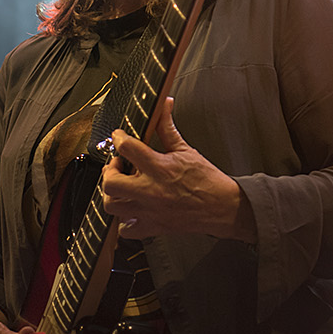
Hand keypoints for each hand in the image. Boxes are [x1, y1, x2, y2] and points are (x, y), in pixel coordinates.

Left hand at [102, 96, 256, 241]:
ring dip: (113, 194)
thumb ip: (168, 128)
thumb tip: (164, 104)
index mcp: (161, 168)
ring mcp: (150, 211)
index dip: (119, 138)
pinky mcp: (153, 227)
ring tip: (122, 186)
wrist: (223, 207)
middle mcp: (151, 191)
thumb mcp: (186, 150)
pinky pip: (126, 229)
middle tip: (118, 165)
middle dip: (109, 171)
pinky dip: (124, 220)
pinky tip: (132, 209)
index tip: (119, 137)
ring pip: (112, 206)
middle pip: (110, 182)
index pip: (127, 148)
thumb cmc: (207, 179)